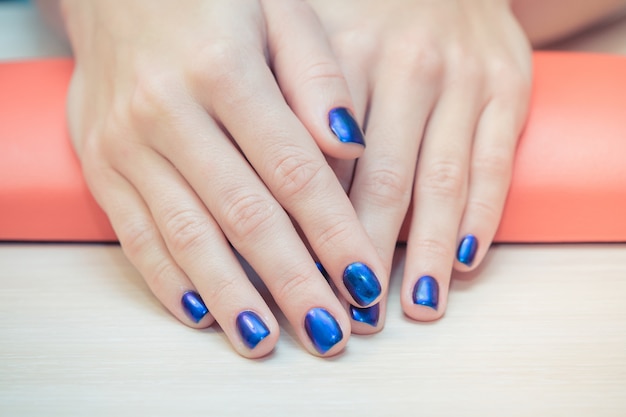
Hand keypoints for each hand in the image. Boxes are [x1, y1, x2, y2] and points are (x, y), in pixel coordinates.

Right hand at [60, 0, 386, 356]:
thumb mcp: (279, 11)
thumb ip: (318, 77)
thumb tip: (349, 147)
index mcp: (223, 69)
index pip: (294, 171)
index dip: (334, 233)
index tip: (365, 281)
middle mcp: (168, 111)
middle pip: (244, 216)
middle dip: (292, 282)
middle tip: (329, 333)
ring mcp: (126, 143)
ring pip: (187, 236)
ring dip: (232, 296)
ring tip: (266, 342)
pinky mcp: (100, 166)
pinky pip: (134, 235)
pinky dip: (168, 280)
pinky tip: (201, 314)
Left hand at [309, 0, 531, 328]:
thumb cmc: (364, 15)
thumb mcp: (311, 39)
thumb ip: (286, 105)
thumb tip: (269, 202)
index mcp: (343, 56)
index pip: (323, 162)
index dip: (312, 231)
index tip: (303, 283)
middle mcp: (405, 67)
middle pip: (383, 182)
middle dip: (366, 256)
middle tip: (356, 315)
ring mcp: (462, 78)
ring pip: (441, 182)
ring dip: (427, 252)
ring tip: (416, 306)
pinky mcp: (509, 86)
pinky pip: (494, 164)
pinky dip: (482, 218)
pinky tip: (464, 262)